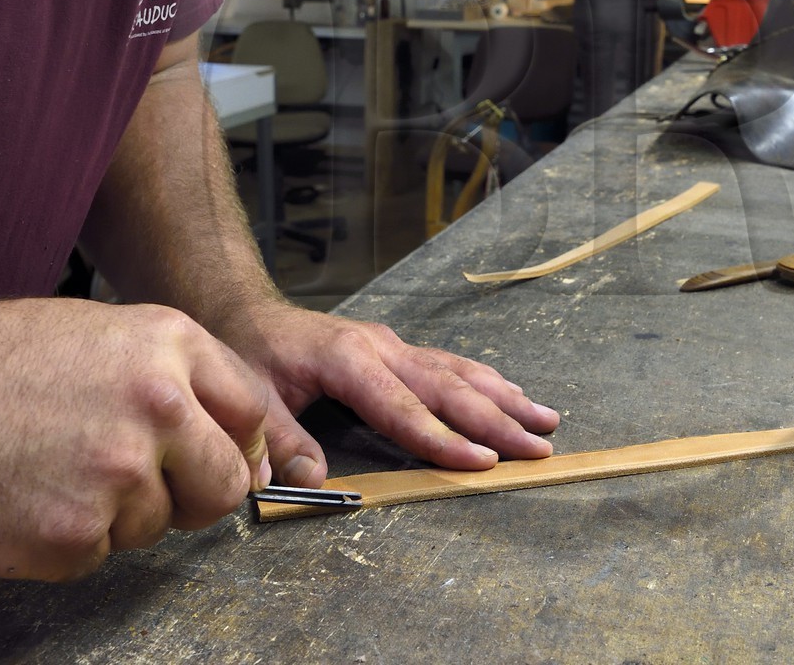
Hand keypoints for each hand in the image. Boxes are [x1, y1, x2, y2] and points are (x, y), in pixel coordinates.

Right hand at [0, 299, 269, 580]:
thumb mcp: (105, 331)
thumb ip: (178, 376)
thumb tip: (240, 438)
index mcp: (169, 347)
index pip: (250, 411)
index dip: (243, 443)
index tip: (232, 459)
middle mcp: (157, 409)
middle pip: (225, 484)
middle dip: (198, 494)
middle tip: (148, 485)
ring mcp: (117, 477)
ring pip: (158, 525)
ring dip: (120, 514)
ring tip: (58, 470)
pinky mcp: (74, 535)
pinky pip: (100, 555)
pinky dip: (71, 539)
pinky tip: (31, 497)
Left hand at [212, 303, 559, 487]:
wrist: (248, 313)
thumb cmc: (251, 354)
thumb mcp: (253, 399)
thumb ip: (281, 441)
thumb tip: (312, 481)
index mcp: (348, 361)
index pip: (403, 409)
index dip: (444, 439)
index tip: (483, 462)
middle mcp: (380, 348)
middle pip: (447, 387)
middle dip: (497, 419)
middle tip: (538, 446)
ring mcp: (392, 345)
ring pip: (458, 371)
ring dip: (504, 397)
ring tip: (546, 419)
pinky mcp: (396, 349)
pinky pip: (450, 365)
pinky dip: (486, 381)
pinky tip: (512, 394)